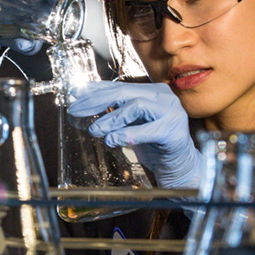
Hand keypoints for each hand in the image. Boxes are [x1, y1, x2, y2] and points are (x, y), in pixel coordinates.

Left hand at [67, 82, 201, 189]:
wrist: (180, 167)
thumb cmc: (155, 145)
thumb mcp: (131, 125)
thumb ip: (115, 112)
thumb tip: (86, 102)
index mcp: (153, 92)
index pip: (119, 86)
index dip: (95, 90)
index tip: (75, 94)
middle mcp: (164, 97)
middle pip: (124, 92)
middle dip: (96, 101)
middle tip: (77, 110)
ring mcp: (172, 113)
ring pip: (135, 106)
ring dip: (111, 119)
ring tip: (96, 130)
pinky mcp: (174, 132)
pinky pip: (147, 130)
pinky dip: (127, 134)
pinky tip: (112, 140)